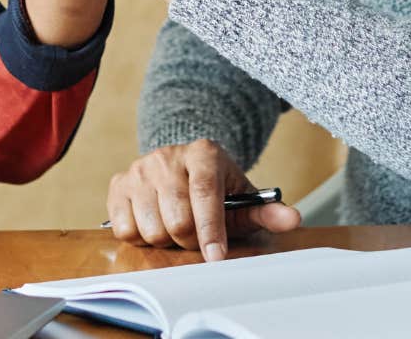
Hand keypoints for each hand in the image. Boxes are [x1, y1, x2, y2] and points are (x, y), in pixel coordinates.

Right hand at [107, 140, 301, 260]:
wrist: (181, 163)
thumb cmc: (215, 187)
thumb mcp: (241, 196)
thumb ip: (266, 211)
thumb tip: (292, 219)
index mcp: (202, 153)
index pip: (205, 194)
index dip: (211, 229)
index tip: (216, 257)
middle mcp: (166, 156)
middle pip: (177, 219)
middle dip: (190, 239)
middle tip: (196, 234)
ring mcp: (139, 169)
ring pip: (151, 228)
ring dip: (166, 239)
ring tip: (174, 225)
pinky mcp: (118, 183)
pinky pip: (126, 229)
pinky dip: (141, 236)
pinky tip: (153, 221)